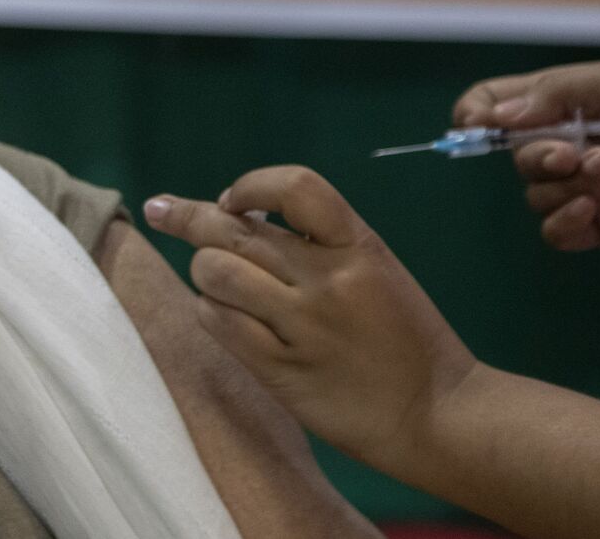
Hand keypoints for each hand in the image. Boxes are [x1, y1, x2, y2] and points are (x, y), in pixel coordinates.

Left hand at [142, 166, 475, 467]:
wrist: (439, 414)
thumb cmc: (404, 340)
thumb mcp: (375, 272)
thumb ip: (318, 245)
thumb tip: (241, 217)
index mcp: (359, 246)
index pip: (296, 187)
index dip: (251, 185)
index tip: (231, 200)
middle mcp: (328, 279)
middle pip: (235, 230)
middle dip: (187, 217)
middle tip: (160, 210)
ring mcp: (303, 325)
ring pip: (215, 272)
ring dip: (203, 273)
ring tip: (214, 283)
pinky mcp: (282, 369)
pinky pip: (219, 323)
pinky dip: (211, 313)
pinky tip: (222, 317)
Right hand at [455, 59, 599, 249]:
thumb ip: (554, 95)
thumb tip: (491, 119)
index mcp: (559, 105)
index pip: (493, 107)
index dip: (475, 115)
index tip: (478, 125)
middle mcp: (563, 146)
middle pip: (512, 157)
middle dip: (536, 156)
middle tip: (571, 153)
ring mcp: (580, 187)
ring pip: (534, 196)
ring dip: (565, 186)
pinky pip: (557, 234)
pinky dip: (565, 222)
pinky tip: (592, 207)